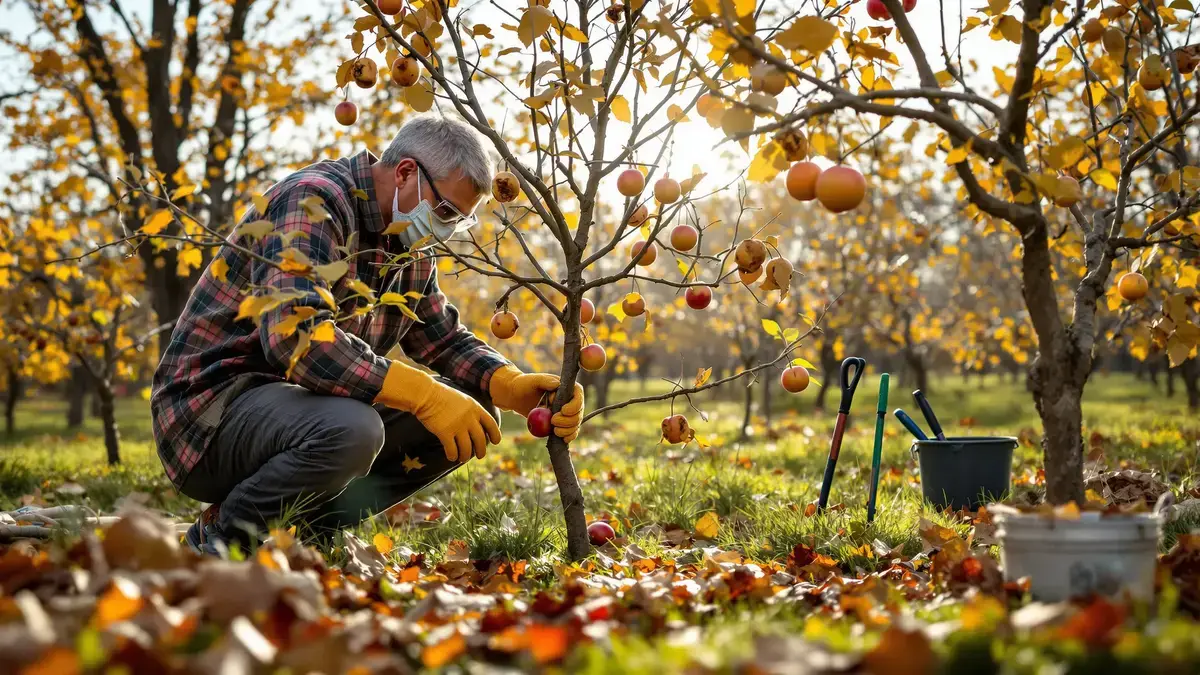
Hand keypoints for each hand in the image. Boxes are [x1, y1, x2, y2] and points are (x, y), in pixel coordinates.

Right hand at [375, 362, 501, 461]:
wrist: (426, 394)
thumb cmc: (442, 396)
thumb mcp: (463, 400)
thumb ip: (472, 411)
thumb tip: (477, 425)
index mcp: (475, 409)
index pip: (491, 424)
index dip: (495, 434)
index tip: (495, 442)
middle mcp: (469, 418)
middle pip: (481, 440)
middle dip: (481, 450)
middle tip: (479, 456)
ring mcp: (457, 426)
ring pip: (467, 448)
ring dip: (465, 456)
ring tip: (462, 458)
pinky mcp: (445, 433)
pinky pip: (452, 450)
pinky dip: (453, 456)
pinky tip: (451, 457)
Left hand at [490, 365, 584, 441]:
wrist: (518, 397)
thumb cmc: (525, 385)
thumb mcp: (533, 381)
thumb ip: (545, 381)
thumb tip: (558, 385)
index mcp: (567, 388)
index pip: (578, 396)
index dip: (574, 405)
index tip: (563, 411)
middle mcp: (570, 400)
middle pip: (578, 413)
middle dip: (569, 420)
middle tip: (553, 421)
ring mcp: (567, 413)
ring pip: (575, 424)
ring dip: (568, 430)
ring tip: (555, 431)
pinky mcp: (561, 423)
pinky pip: (570, 431)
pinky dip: (569, 436)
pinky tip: (564, 439)